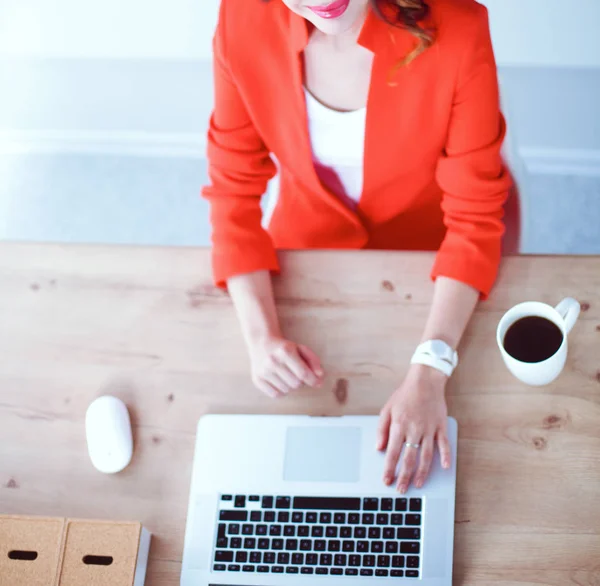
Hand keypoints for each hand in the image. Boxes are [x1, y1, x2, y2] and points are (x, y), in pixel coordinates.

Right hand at [249, 336, 323, 397]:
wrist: (261, 343)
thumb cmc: (284, 348)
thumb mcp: (301, 349)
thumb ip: (313, 361)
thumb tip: (319, 376)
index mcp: (286, 351)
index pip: (303, 373)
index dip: (313, 380)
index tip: (317, 383)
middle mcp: (273, 361)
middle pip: (296, 384)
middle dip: (301, 382)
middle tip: (297, 375)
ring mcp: (263, 371)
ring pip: (286, 390)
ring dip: (290, 386)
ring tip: (287, 376)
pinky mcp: (257, 379)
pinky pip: (275, 395)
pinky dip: (281, 391)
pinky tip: (279, 381)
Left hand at [377, 364, 451, 491]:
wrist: (425, 381)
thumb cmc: (404, 395)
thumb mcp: (387, 409)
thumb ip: (382, 429)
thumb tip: (379, 447)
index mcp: (399, 425)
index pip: (393, 452)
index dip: (389, 469)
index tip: (387, 481)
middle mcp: (414, 429)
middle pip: (409, 458)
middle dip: (404, 476)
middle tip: (401, 490)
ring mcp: (429, 429)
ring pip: (426, 456)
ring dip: (422, 472)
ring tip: (417, 484)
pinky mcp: (440, 426)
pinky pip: (444, 444)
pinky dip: (445, 456)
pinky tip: (445, 467)